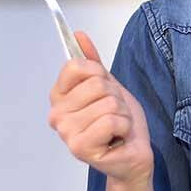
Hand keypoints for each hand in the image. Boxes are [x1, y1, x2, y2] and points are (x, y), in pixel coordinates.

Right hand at [47, 32, 153, 189]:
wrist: (133, 155)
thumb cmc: (119, 124)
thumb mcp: (109, 86)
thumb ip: (92, 63)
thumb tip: (78, 35)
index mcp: (59, 97)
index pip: (76, 65)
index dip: (100, 74)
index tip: (104, 90)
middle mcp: (56, 115)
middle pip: (97, 84)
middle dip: (116, 98)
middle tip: (114, 115)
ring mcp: (66, 133)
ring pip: (108, 103)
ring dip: (122, 115)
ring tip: (116, 128)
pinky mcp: (80, 148)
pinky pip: (112, 120)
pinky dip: (124, 127)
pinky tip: (117, 139)